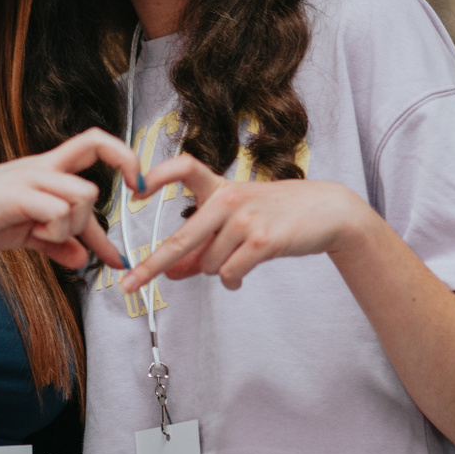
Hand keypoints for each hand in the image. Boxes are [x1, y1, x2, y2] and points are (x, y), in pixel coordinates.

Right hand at [0, 129, 139, 272]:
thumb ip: (57, 243)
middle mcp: (44, 167)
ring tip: (48, 234)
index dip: (123, 157)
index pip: (94, 144)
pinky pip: (59, 212)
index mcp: (49, 169)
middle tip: (123, 202)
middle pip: (95, 154)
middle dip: (116, 179)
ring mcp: (32, 179)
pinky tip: (38, 235)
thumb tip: (82, 260)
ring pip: (83, 195)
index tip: (138, 186)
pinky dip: (57, 232)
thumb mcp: (28, 234)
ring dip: (75, 225)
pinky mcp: (19, 195)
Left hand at [117, 154, 373, 292]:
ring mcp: (246, 218)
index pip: (184, 168)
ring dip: (219, 271)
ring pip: (209, 265)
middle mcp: (229, 198)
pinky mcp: (263, 240)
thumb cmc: (275, 214)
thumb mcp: (235, 222)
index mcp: (219, 186)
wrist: (326, 211)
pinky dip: (234, 280)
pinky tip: (243, 274)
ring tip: (239, 260)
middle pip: (181, 239)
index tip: (135, 190)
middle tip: (129, 285)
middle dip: (152, 266)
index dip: (157, 176)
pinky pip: (230, 273)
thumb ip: (203, 244)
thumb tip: (170, 272)